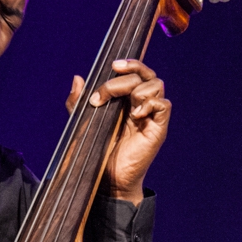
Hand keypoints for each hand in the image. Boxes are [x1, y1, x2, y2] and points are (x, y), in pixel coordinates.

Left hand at [65, 59, 169, 203]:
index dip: (130, 63)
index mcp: (127, 99)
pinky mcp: (158, 128)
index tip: (112, 65)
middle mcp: (141, 103)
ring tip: (123, 110)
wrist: (107, 178)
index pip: (137, 71)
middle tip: (103, 95)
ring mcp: (151, 115)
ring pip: (157, 85)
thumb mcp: (82, 122)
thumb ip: (78, 102)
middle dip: (123, 80)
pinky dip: (150, 104)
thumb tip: (78, 78)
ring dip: (138, 91)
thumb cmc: (97, 150)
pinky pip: (164, 105)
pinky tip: (135, 116)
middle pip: (146, 74)